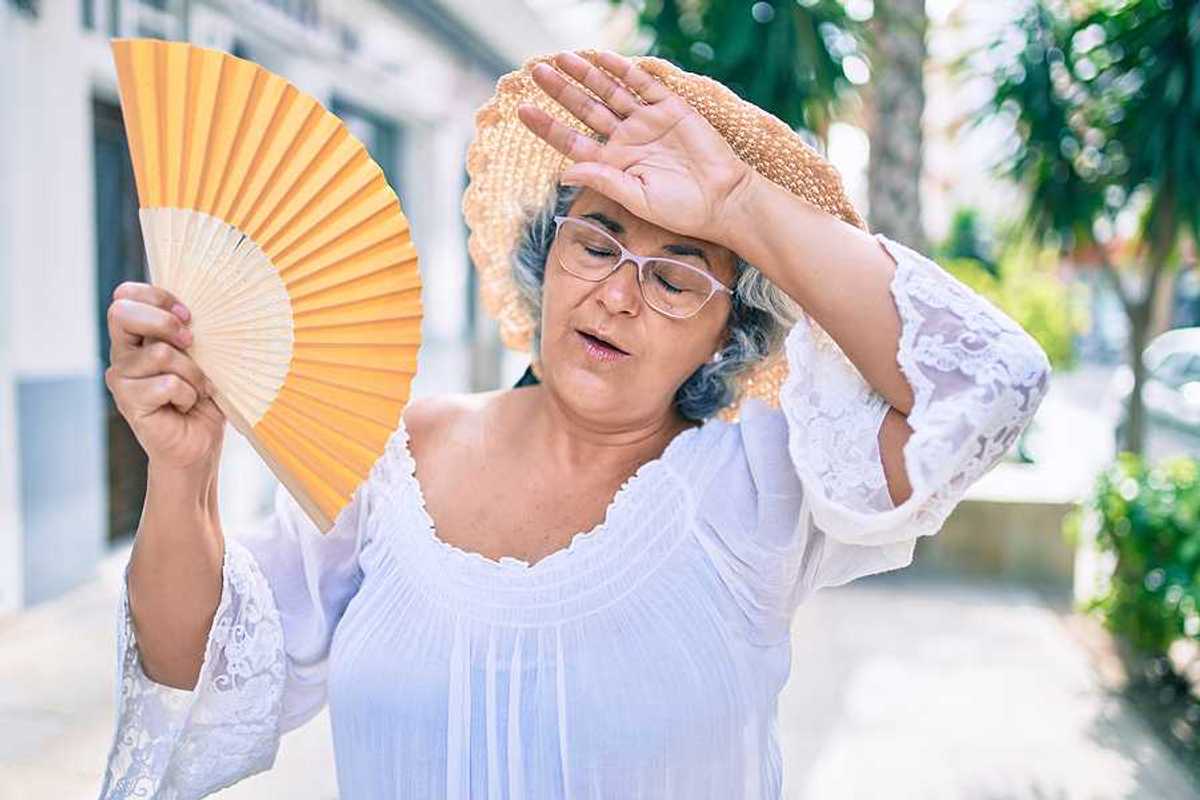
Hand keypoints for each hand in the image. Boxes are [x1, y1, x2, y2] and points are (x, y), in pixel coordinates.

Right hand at [104, 282, 225, 473]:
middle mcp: (123, 354)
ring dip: (192, 372)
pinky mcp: (128, 401)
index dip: (156, 296)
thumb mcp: (203, 356)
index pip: (126, 295)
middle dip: (165, 322)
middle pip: (122, 312)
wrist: (200, 444)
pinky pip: (167, 384)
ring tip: (196, 390)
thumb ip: (190, 332)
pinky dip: (188, 395)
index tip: (189, 314)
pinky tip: (185, 406)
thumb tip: (199, 311)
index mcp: (137, 336)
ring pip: (160, 353)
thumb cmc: (204, 397)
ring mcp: (121, 378)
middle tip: (191, 342)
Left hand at [518, 50, 756, 246]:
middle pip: (586, 109)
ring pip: (610, 92)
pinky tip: (604, 59)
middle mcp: (626, 140)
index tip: (524, 110)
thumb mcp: (636, 199)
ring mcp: (647, 122)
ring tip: (562, 58)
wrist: (723, 199)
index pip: (572, 140)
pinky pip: (644, 84)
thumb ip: (603, 180)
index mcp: (613, 164)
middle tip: (536, 71)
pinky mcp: (671, 109)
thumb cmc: (681, 209)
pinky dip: (624, 71)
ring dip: (587, 75)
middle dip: (561, 90)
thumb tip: (564, 172)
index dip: (548, 125)